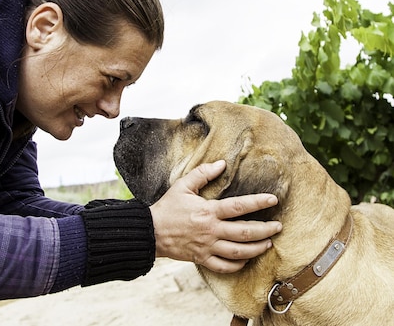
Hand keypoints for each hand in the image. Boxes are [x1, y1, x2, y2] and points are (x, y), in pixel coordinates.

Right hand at [149, 160, 281, 272]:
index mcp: (208, 211)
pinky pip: (224, 266)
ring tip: (268, 243)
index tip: (273, 200)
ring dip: (257, 248)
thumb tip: (222, 164)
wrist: (150, 231)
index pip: (239, 206)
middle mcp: (211, 230)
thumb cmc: (167, 207)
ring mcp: (207, 246)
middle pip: (245, 232)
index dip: (258, 202)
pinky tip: (246, 259)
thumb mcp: (182, 185)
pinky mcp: (202, 258)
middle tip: (278, 227)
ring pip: (239, 252)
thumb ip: (202, 173)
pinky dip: (238, 265)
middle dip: (265, 230)